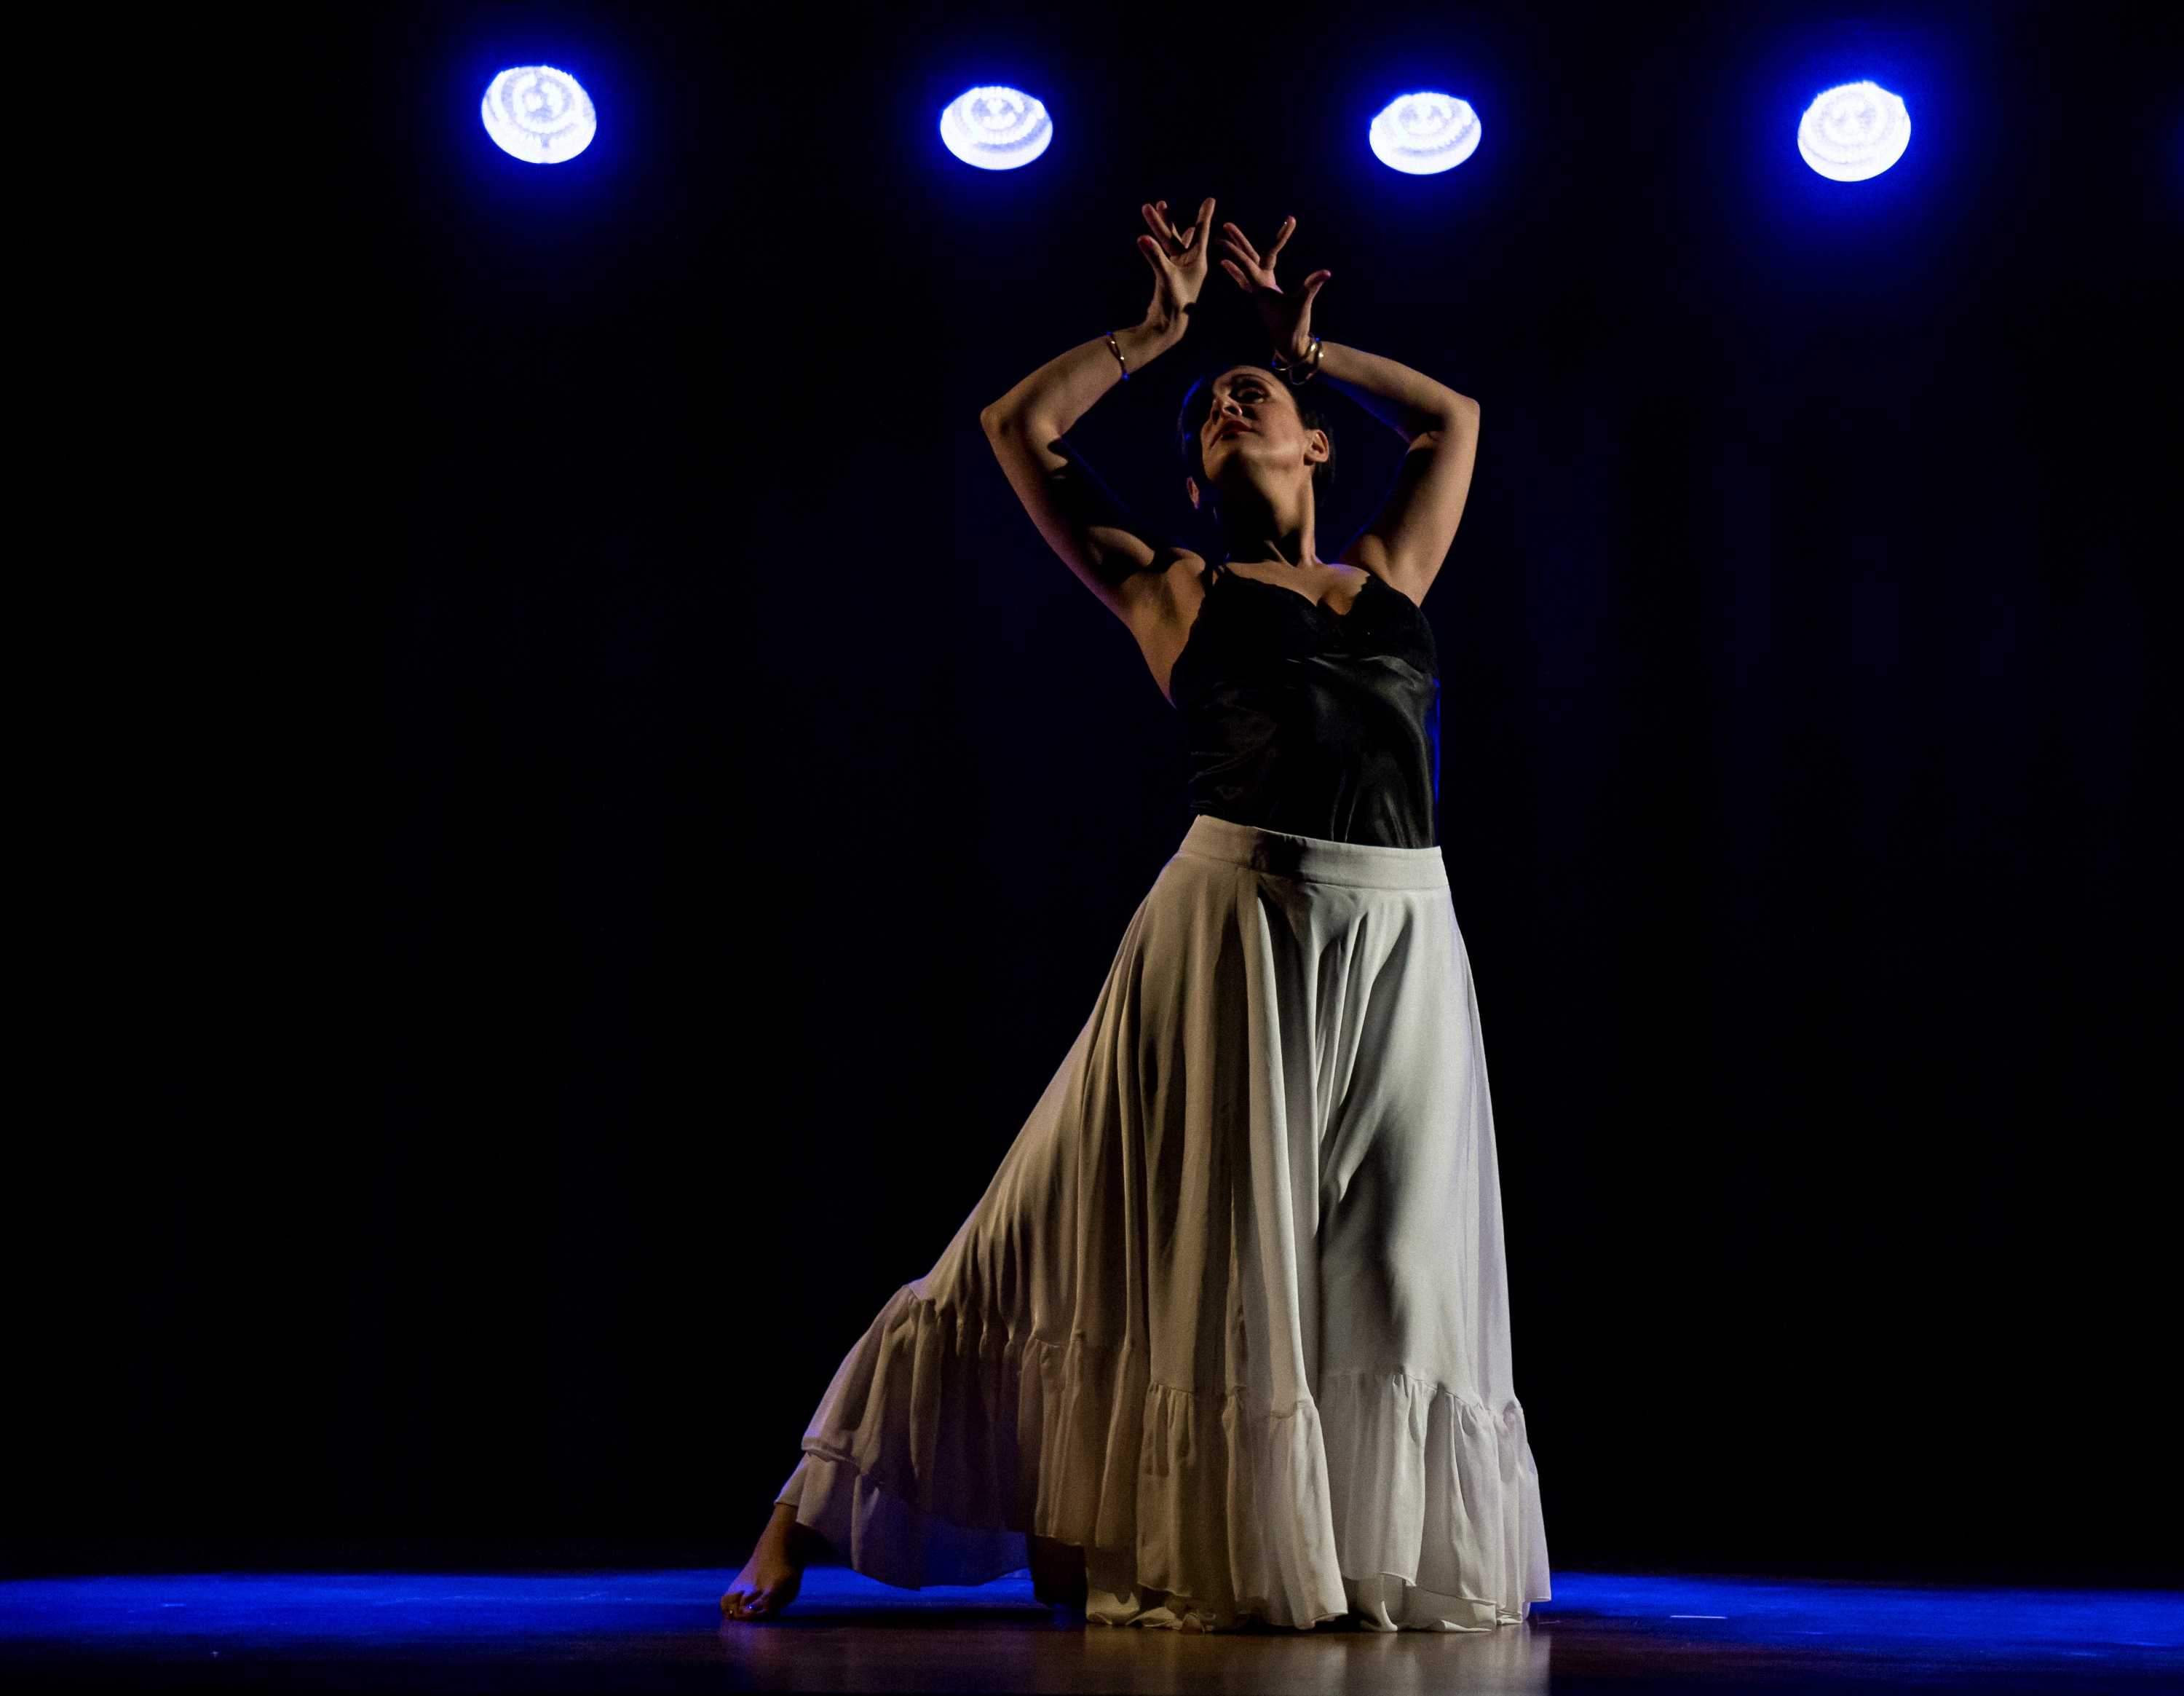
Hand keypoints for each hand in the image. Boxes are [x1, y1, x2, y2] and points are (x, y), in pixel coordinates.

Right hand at [1137, 197, 1214, 333]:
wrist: (1169, 326)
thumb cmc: (1173, 303)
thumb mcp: (1165, 277)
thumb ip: (1154, 256)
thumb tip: (1142, 238)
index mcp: (1198, 262)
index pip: (1202, 233)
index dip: (1205, 215)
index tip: (1210, 200)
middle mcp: (1191, 263)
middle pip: (1180, 236)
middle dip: (1167, 220)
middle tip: (1159, 202)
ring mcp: (1179, 269)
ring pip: (1169, 243)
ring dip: (1160, 228)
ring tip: (1153, 209)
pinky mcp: (1169, 276)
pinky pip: (1165, 253)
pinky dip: (1160, 242)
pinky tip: (1158, 234)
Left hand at [1217, 215, 1330, 361]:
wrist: (1288, 346)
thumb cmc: (1294, 327)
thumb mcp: (1303, 304)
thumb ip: (1312, 287)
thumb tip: (1325, 272)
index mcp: (1262, 287)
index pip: (1252, 260)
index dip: (1257, 242)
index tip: (1267, 224)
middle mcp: (1257, 287)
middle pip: (1246, 259)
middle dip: (1236, 242)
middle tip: (1224, 225)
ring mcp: (1260, 290)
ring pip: (1246, 266)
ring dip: (1237, 252)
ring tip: (1224, 239)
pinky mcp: (1265, 294)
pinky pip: (1247, 278)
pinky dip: (1237, 270)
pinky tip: (1228, 265)